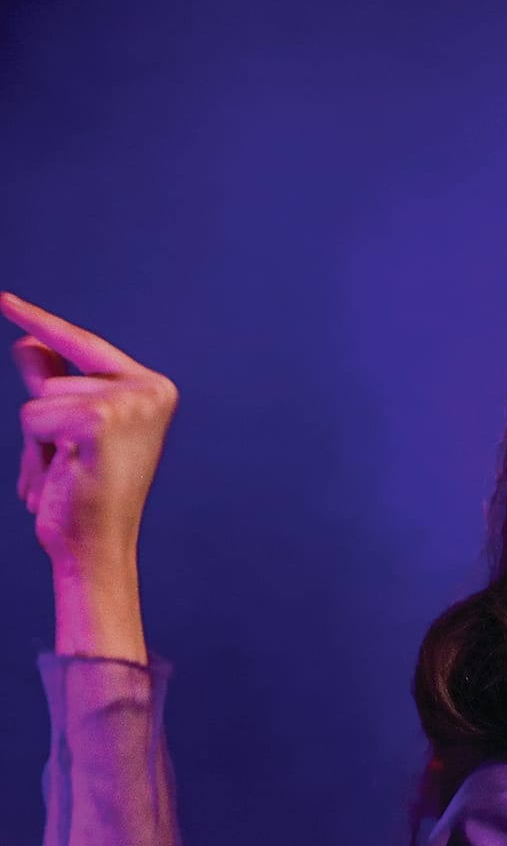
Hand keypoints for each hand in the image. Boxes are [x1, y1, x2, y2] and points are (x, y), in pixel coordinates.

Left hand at [6, 292, 175, 658]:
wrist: (97, 547)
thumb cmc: (85, 495)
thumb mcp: (66, 431)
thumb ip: (54, 384)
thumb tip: (28, 341)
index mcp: (153, 388)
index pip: (84, 346)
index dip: (40, 324)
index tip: (1, 298)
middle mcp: (150, 389)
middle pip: (55, 377)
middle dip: (43, 419)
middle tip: (70, 464)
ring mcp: (129, 402)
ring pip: (40, 398)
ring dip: (38, 440)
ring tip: (67, 473)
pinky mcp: (102, 419)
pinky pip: (34, 416)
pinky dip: (36, 450)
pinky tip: (65, 474)